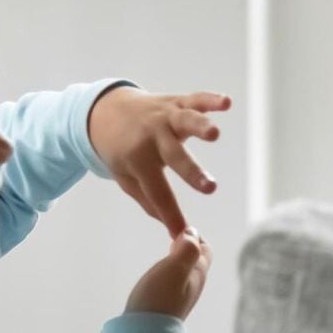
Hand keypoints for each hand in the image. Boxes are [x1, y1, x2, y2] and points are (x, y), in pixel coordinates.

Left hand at [89, 86, 231, 235]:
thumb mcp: (126, 177)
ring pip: (185, 121)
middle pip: (175, 157)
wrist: (106, 110)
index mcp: (138, 159)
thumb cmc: (121, 150)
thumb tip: (170, 226)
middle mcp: (152, 137)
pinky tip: (226, 102)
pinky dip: (211, 100)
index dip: (171, 214)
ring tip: (215, 135)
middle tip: (210, 188)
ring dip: (201, 127)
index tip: (183, 234)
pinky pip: (195, 99)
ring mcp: (165, 117)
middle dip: (193, 172)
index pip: (158, 191)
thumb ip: (148, 199)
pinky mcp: (176, 102)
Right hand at [125, 229, 210, 319]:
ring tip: (165, 250)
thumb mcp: (175, 269)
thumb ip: (187, 249)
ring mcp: (181, 296)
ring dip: (177, 257)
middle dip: (186, 244)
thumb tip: (192, 233)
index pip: (205, 249)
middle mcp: (194, 285)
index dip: (194, 236)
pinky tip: (159, 271)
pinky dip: (169, 270)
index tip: (176, 229)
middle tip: (169, 235)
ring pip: (185, 270)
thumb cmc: (159, 299)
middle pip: (196, 259)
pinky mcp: (168, 304)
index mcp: (198, 274)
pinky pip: (174, 281)